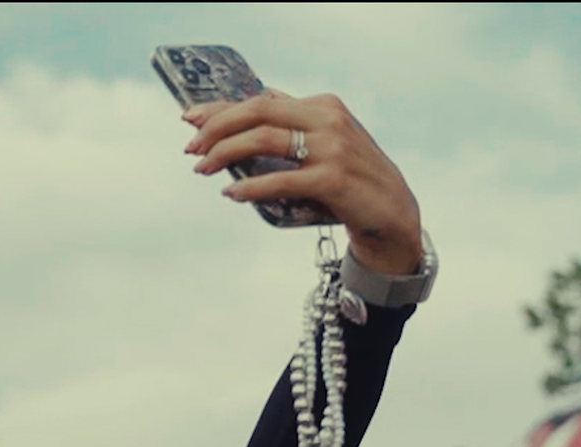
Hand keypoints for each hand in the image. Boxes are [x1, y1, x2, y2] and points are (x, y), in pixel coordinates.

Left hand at [183, 92, 423, 274]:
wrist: (391, 213)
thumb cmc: (347, 180)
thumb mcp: (323, 143)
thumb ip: (290, 126)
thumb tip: (240, 116)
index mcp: (322, 105)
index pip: (261, 99)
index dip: (220, 108)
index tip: (188, 118)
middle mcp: (327, 119)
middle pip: (258, 110)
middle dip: (217, 127)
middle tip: (191, 148)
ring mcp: (332, 148)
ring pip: (264, 139)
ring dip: (225, 153)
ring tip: (203, 168)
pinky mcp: (333, 180)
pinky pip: (280, 180)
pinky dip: (250, 186)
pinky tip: (231, 193)